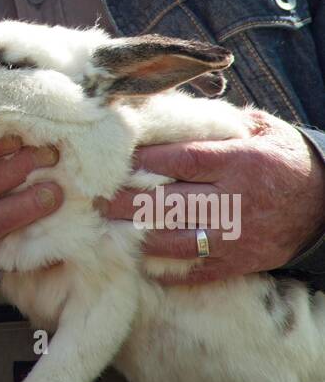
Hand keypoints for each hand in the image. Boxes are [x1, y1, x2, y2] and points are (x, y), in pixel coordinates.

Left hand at [94, 108, 324, 284]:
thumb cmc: (285, 159)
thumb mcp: (262, 130)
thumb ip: (219, 123)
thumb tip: (173, 111)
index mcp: (239, 162)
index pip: (182, 160)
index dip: (144, 160)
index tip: (114, 158)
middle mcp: (235, 201)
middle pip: (168, 204)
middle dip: (126, 202)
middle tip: (95, 198)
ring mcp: (235, 237)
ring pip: (174, 241)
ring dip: (135, 235)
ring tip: (108, 227)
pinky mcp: (237, 264)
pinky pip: (192, 271)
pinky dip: (162, 267)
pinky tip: (137, 257)